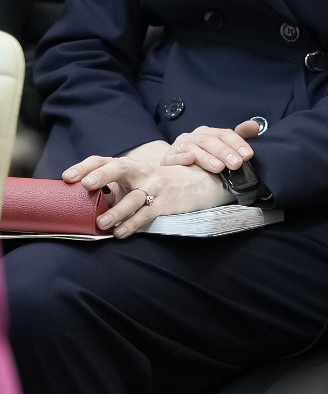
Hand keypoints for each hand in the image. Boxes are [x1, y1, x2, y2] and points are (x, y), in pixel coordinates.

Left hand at [60, 157, 228, 236]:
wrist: (192, 184)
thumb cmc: (152, 184)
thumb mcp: (131, 182)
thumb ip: (109, 190)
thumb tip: (78, 206)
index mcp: (129, 166)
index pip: (104, 161)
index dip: (85, 167)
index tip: (68, 177)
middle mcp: (141, 173)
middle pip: (121, 168)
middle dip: (103, 175)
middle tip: (85, 185)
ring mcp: (154, 187)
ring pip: (134, 197)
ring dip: (117, 211)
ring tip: (102, 223)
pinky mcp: (164, 203)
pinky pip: (147, 214)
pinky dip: (132, 224)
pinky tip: (120, 233)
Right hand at [162, 118, 262, 172]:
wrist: (175, 169)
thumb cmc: (204, 159)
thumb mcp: (223, 149)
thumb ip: (239, 138)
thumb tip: (255, 126)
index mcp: (210, 133)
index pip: (225, 134)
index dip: (237, 143)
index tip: (248, 155)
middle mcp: (195, 137)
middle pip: (211, 141)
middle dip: (225, 152)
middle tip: (237, 164)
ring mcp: (180, 146)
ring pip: (194, 148)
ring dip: (207, 157)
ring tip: (219, 167)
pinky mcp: (168, 158)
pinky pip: (174, 156)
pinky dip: (181, 157)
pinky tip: (189, 160)